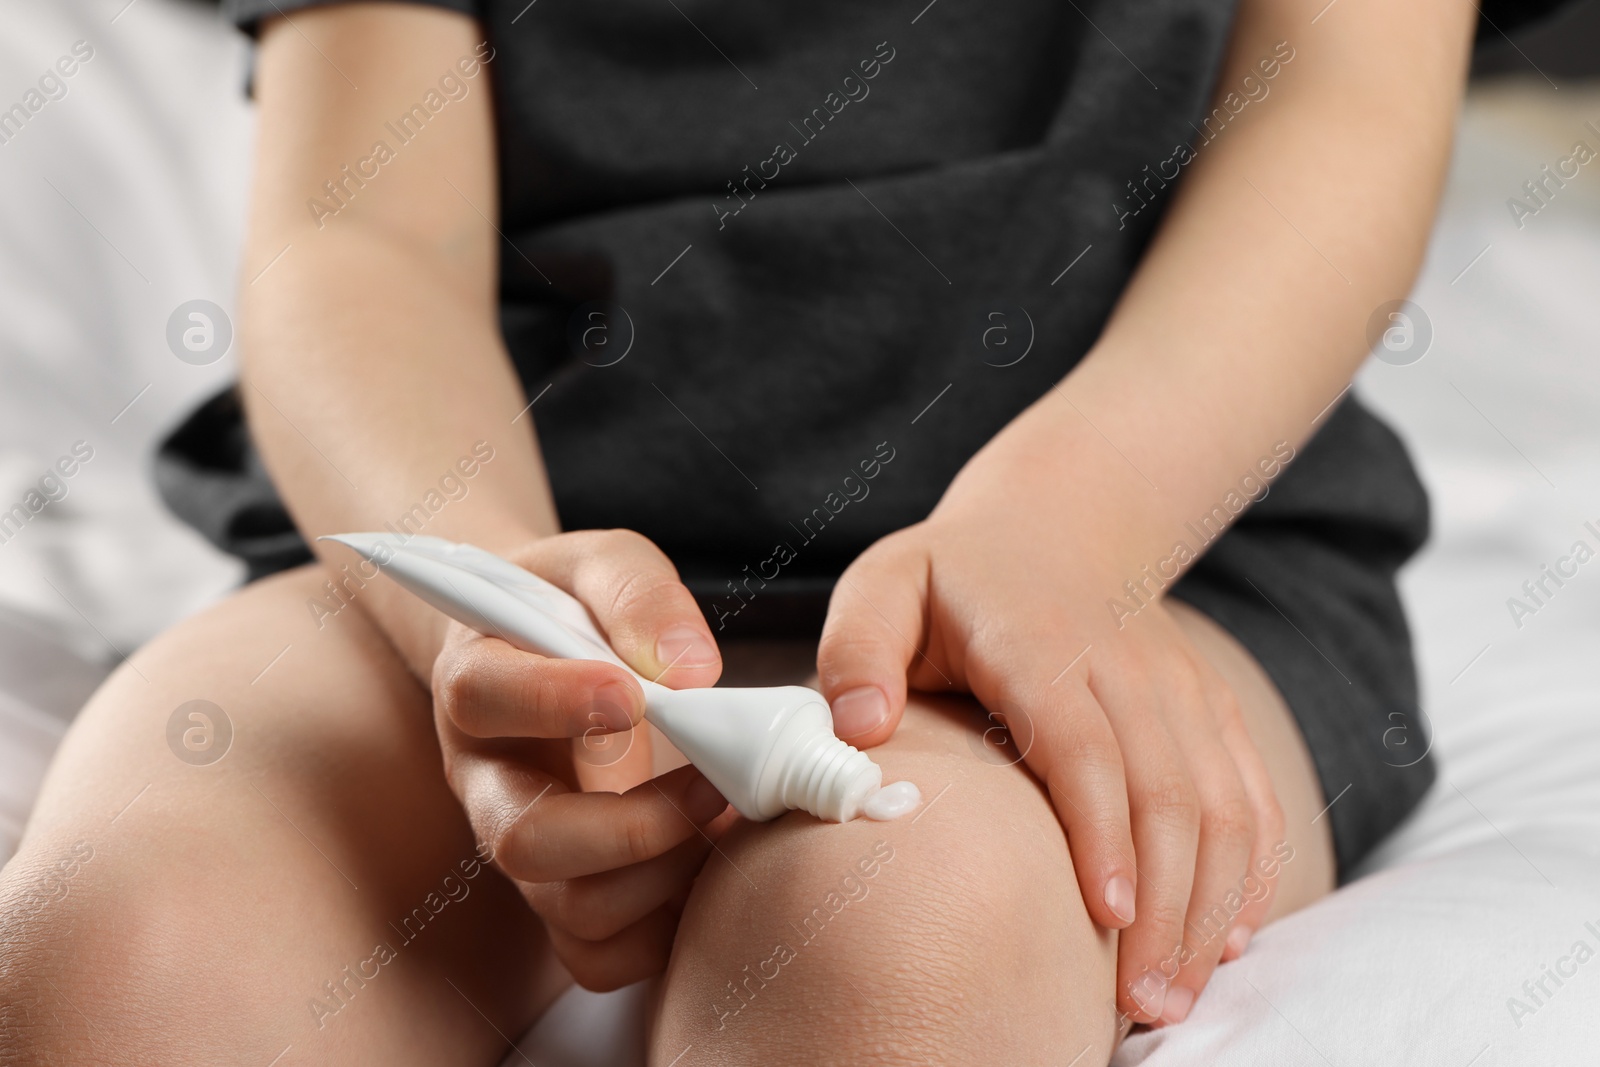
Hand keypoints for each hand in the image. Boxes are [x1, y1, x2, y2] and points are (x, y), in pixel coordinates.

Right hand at [430, 529, 734, 990]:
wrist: (557, 648)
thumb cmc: (579, 604)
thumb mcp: (604, 563)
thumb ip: (638, 595)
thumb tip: (690, 669)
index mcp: (478, 682)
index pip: (484, 697)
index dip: (554, 701)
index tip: (632, 695)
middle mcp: (488, 782)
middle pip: (520, 839)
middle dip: (624, 826)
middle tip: (707, 784)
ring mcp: (526, 849)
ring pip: (566, 907)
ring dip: (660, 875)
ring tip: (724, 816)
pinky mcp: (568, 896)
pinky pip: (600, 957)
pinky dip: (665, 930)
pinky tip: (711, 867)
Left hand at [815, 474, 1284, 1025]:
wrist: (1058, 524)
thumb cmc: (954, 576)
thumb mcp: (885, 587)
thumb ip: (858, 651)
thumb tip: (858, 729)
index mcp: (1042, 642)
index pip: (1083, 742)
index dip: (1101, 829)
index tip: (1105, 915)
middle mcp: (1129, 665)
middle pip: (1166, 791)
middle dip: (1164, 903)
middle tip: (1139, 1004)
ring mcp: (1182, 688)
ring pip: (1222, 804)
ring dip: (1210, 904)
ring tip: (1174, 996)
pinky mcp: (1211, 710)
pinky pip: (1251, 794)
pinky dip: (1252, 870)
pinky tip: (1227, 941)